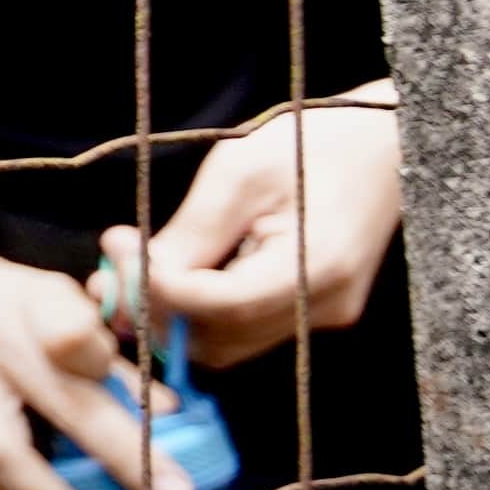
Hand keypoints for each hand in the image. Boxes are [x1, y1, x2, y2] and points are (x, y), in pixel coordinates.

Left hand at [115, 95, 406, 372]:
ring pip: (226, 342)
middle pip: (220, 338)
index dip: (158, 288)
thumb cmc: (314, 146)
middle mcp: (323, 306)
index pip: (222, 306)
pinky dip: (197, 311)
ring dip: (169, 315)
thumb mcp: (242, 171)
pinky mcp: (311, 310)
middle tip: (108, 266)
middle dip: (154, 309)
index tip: (115, 249)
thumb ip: (194, 231)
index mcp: (317, 267)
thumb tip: (137, 274)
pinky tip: (169, 274)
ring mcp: (321, 314)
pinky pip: (243, 327)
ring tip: (129, 267)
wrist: (380, 149)